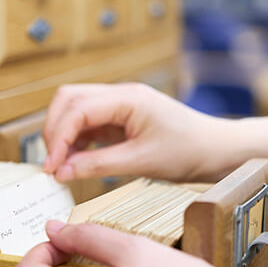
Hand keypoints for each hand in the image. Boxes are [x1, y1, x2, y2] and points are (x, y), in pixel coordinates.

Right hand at [41, 83, 237, 182]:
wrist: (215, 150)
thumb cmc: (187, 151)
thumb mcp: (141, 162)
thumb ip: (97, 165)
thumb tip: (62, 172)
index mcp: (128, 98)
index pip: (78, 109)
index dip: (58, 137)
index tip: (51, 166)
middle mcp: (121, 94)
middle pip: (69, 100)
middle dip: (54, 130)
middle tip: (52, 164)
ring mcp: (120, 104)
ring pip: (76, 108)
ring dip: (63, 134)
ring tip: (62, 165)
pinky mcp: (121, 117)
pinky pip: (89, 122)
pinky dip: (76, 139)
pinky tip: (76, 160)